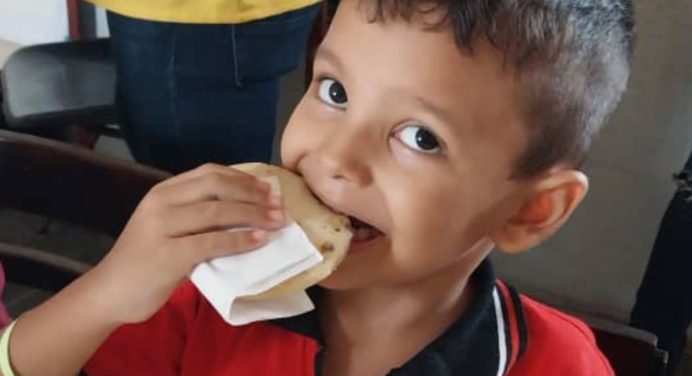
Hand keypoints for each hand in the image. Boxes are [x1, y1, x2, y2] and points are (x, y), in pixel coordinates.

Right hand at [87, 163, 284, 323]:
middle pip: (216, 186)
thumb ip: (198, 215)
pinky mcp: (167, 255)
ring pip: (216, 211)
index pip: (209, 172)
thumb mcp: (169, 227)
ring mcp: (161, 227)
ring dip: (253, 215)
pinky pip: (211, 242)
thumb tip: (247, 209)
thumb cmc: (146, 260)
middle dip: (253, 194)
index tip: (268, 188)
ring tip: (277, 222)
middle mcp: (161, 202)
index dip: (243, 178)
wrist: (111, 292)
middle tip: (279, 205)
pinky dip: (239, 239)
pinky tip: (258, 240)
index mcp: (163, 191)